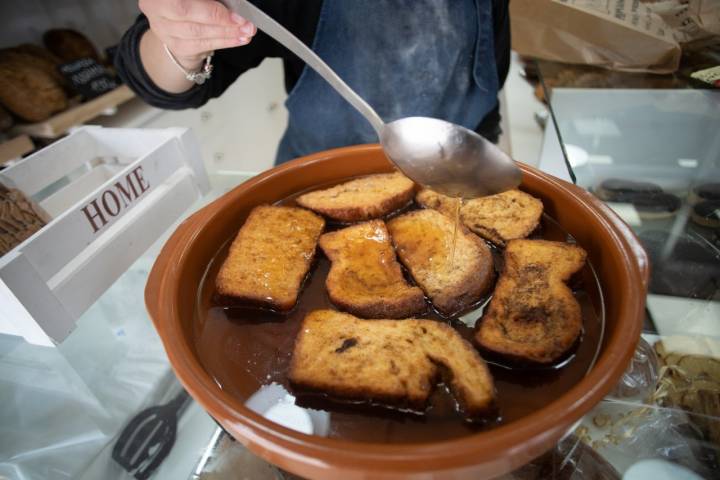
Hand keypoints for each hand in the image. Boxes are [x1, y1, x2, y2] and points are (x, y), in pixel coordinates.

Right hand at [139, 0, 255, 68]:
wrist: (179, 24)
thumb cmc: (192, 3)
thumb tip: (236, 2)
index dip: (210, 7)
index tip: (235, 11)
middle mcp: (155, 7)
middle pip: (187, 12)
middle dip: (219, 18)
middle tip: (245, 23)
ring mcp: (163, 28)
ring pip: (197, 31)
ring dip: (226, 32)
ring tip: (246, 31)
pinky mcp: (175, 46)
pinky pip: (202, 45)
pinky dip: (224, 41)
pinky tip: (239, 39)